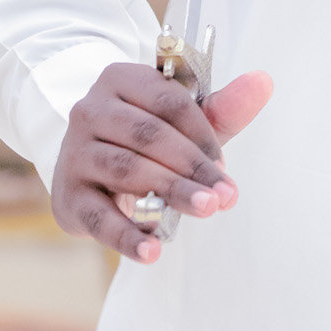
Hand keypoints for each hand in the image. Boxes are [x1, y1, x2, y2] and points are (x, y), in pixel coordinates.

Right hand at [51, 62, 273, 263]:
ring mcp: (75, 152)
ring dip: (170, 192)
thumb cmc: (145, 139)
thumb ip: (222, 107)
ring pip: (127, 170)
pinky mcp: (67, 195)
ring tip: (205, 210)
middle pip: (149, 136)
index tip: (226, 165)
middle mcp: (91, 110)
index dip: (202, 134)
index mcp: (122, 80)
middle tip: (224, 196)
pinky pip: (99, 217)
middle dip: (192, 167)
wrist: (85, 167)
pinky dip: (126, 236)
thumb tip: (264, 82)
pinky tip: (153, 250)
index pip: (169, 102)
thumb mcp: (182, 122)